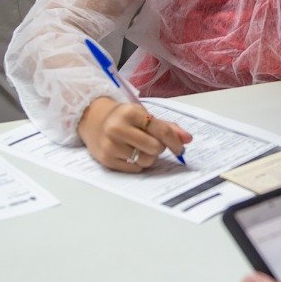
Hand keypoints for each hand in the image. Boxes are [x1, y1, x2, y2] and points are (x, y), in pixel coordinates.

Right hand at [76, 97, 190, 172]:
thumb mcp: (144, 116)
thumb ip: (167, 127)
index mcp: (131, 113)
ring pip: (146, 161)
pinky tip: (130, 153)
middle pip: (155, 148)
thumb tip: (187, 139)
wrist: (93, 119)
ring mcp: (110, 145)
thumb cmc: (124, 118)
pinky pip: (135, 169)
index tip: (180, 148)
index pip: (161, 131)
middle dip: (159, 148)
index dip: (175, 142)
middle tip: (153, 143)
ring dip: (149, 157)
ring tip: (140, 147)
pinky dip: (138, 163)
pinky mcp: (106, 159)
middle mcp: (118, 128)